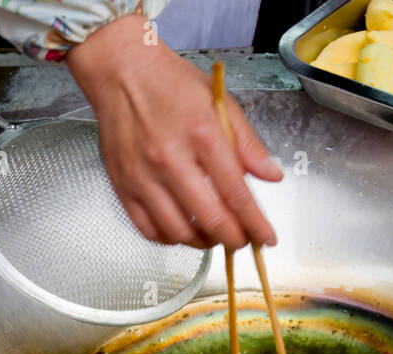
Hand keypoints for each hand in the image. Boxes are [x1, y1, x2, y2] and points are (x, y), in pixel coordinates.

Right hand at [67, 14, 282, 249]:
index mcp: (203, 135)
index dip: (256, 225)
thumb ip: (248, 144)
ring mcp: (143, 176)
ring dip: (204, 242)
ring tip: (214, 235)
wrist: (121, 72)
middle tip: (243, 240)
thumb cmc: (171, 85)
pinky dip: (170, 239)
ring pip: (179, 232)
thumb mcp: (220, 103)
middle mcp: (171, 160)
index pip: (237, 195)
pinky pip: (148, 229)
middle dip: (234, 239)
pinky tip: (183, 230)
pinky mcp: (122, 186)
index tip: (267, 239)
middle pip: (211, 220)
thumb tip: (272, 176)